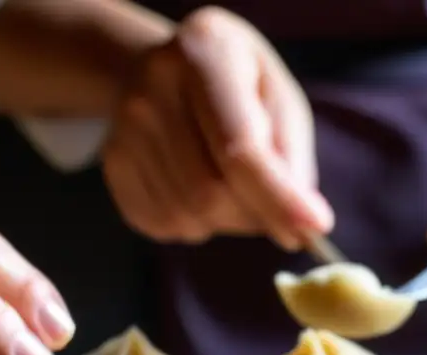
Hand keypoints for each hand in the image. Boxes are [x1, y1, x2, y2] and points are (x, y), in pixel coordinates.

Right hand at [102, 6, 332, 250]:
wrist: (166, 70)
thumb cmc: (240, 88)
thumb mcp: (280, 101)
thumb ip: (293, 161)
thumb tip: (301, 229)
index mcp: (205, 54)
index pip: (240, 147)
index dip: (278, 196)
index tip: (314, 228)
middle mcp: (153, 85)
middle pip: (209, 193)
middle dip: (252, 215)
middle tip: (272, 205)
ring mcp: (123, 126)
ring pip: (186, 216)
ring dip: (225, 222)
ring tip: (233, 186)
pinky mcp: (112, 163)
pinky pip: (162, 224)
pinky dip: (195, 224)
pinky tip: (200, 187)